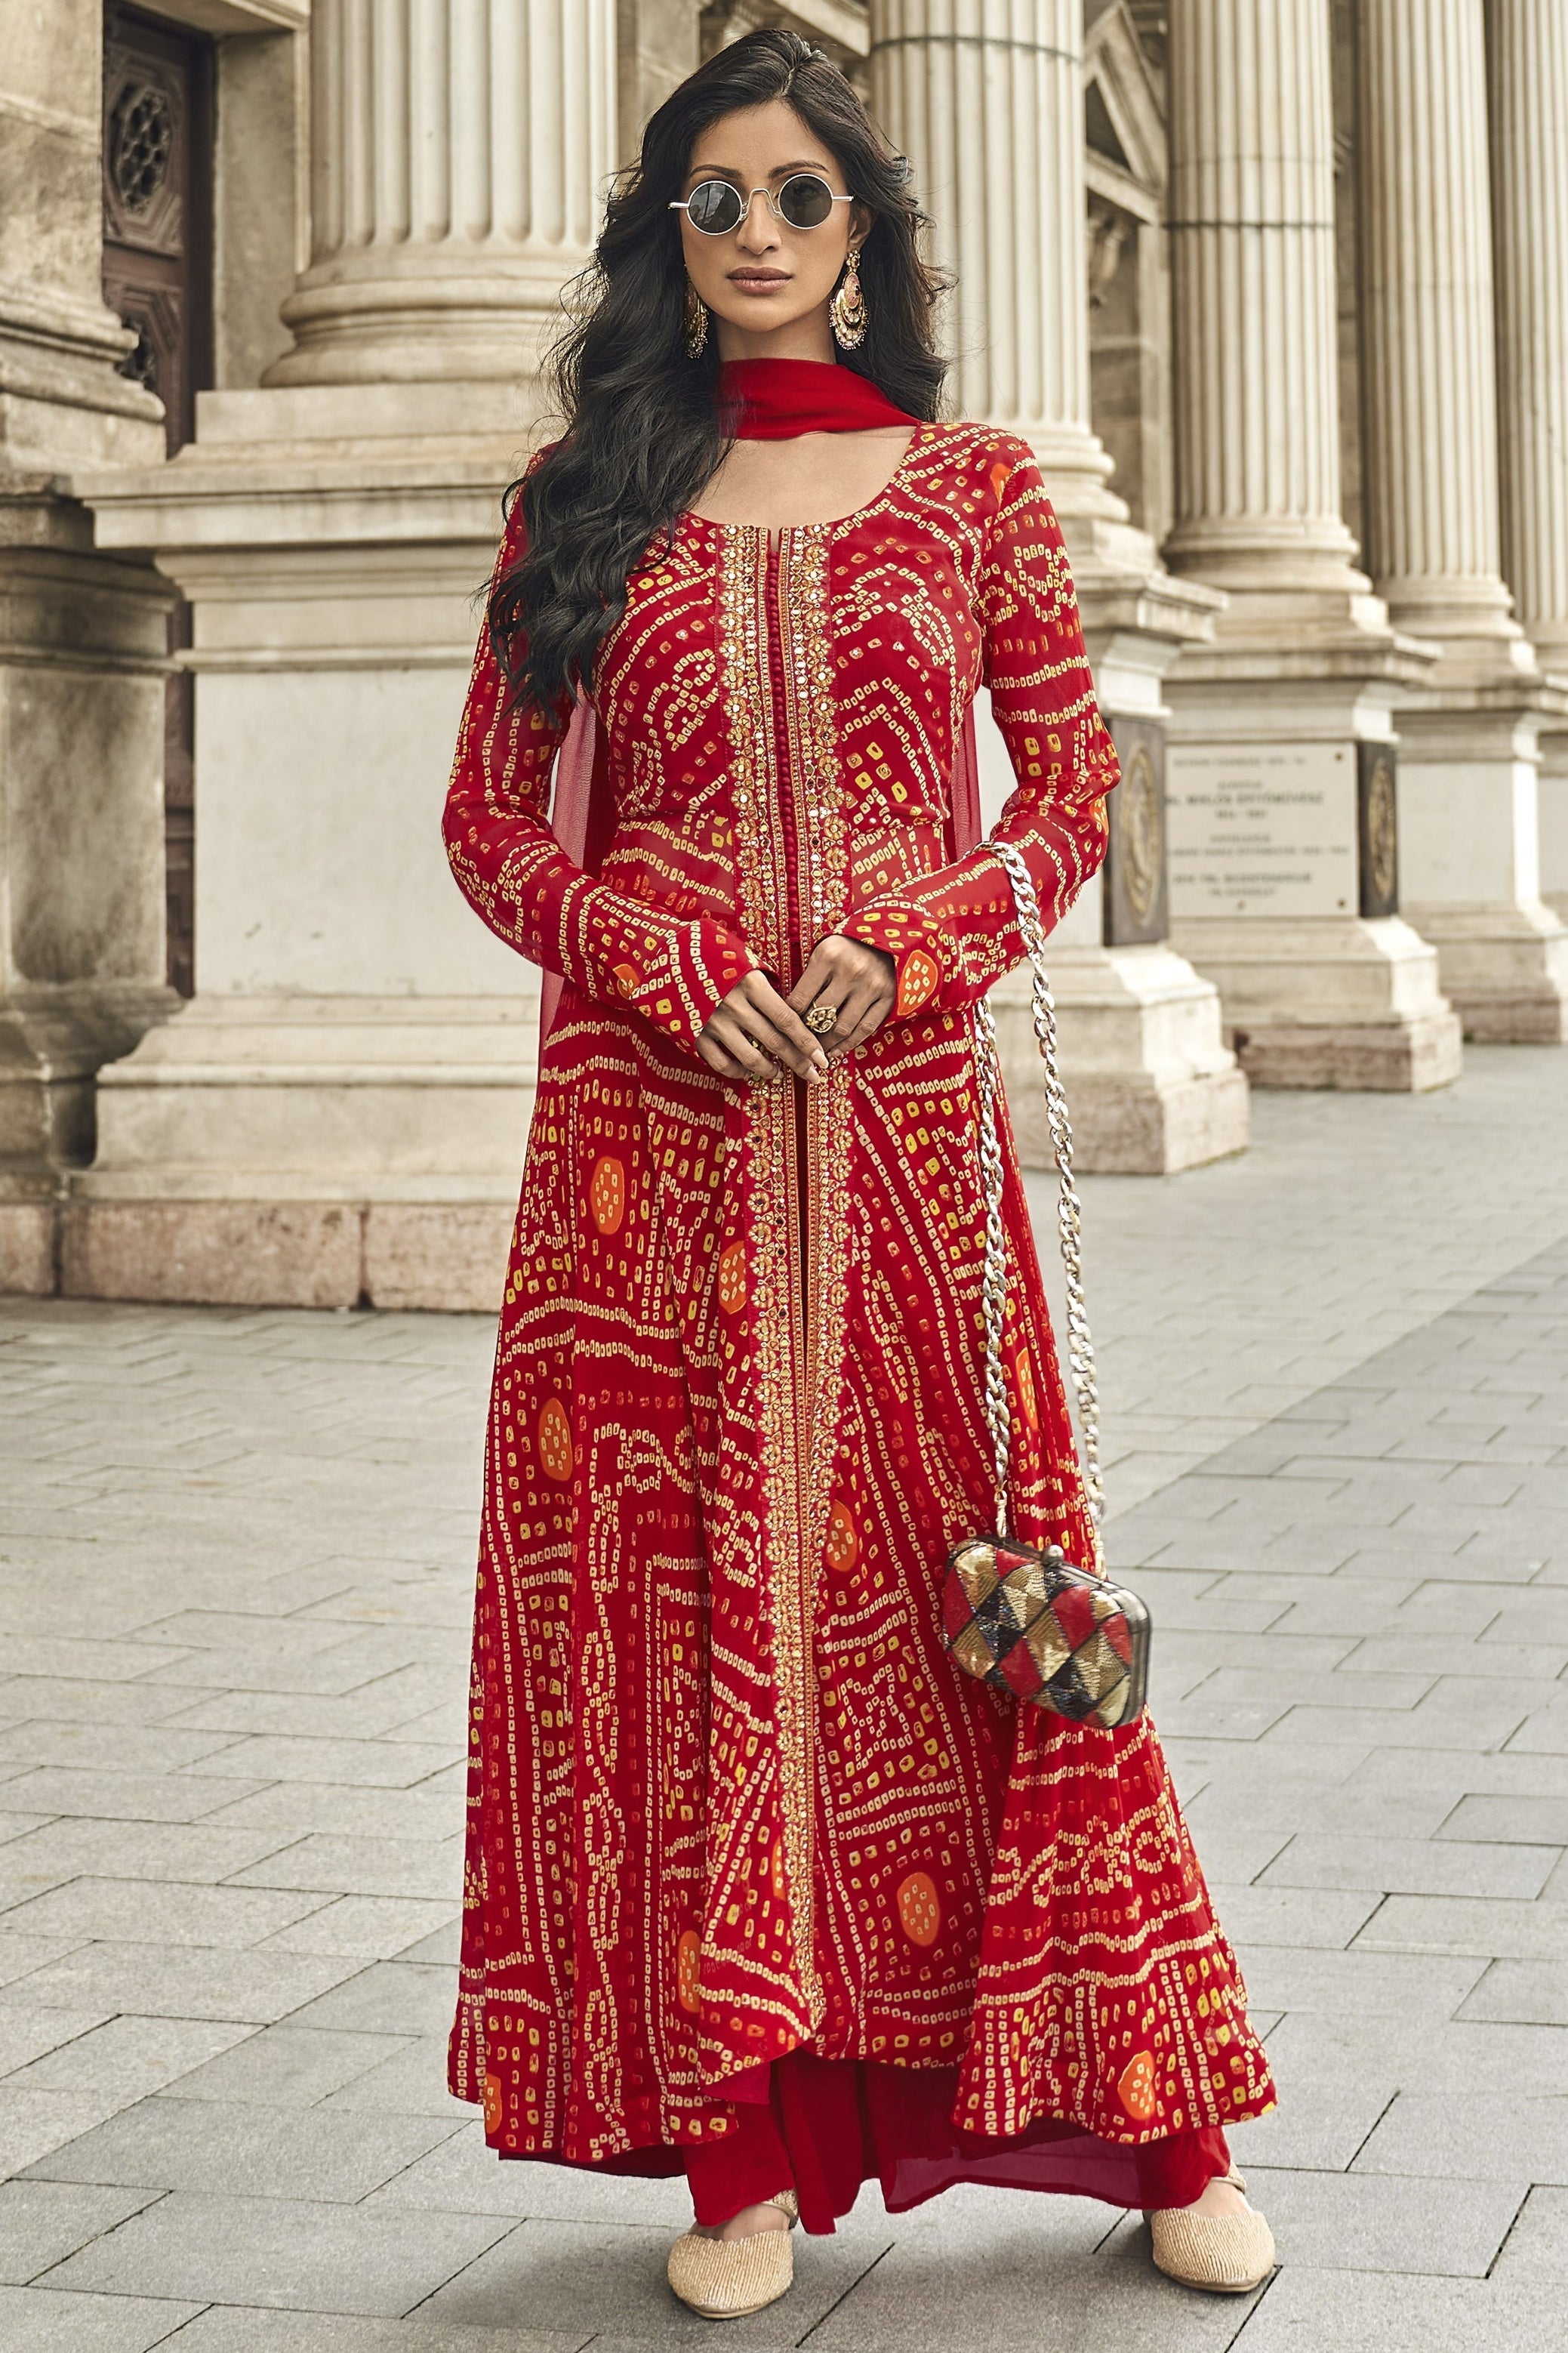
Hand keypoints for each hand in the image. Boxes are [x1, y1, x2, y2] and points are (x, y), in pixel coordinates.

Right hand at [697, 968, 831, 1085]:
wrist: (668, 955)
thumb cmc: (714, 955)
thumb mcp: (744, 960)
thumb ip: (767, 985)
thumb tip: (794, 1011)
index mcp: (751, 983)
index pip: (787, 1019)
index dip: (807, 1042)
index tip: (822, 1058)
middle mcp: (734, 1005)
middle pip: (775, 1042)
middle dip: (798, 1062)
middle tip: (813, 1075)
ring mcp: (713, 1021)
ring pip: (750, 1058)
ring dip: (769, 1070)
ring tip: (778, 1074)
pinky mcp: (695, 1033)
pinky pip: (721, 1063)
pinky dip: (737, 1072)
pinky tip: (746, 1071)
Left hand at [788, 935, 895, 1059]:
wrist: (888, 938)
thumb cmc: (847, 948)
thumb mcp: (824, 951)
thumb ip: (810, 978)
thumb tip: (791, 1015)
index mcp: (828, 956)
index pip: (800, 999)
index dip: (790, 1019)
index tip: (786, 1029)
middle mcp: (850, 971)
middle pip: (820, 1016)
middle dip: (807, 1035)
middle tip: (799, 1045)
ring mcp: (871, 986)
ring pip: (842, 1028)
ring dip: (826, 1045)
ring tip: (816, 1051)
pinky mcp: (888, 998)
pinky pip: (865, 1030)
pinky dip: (848, 1045)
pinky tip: (836, 1051)